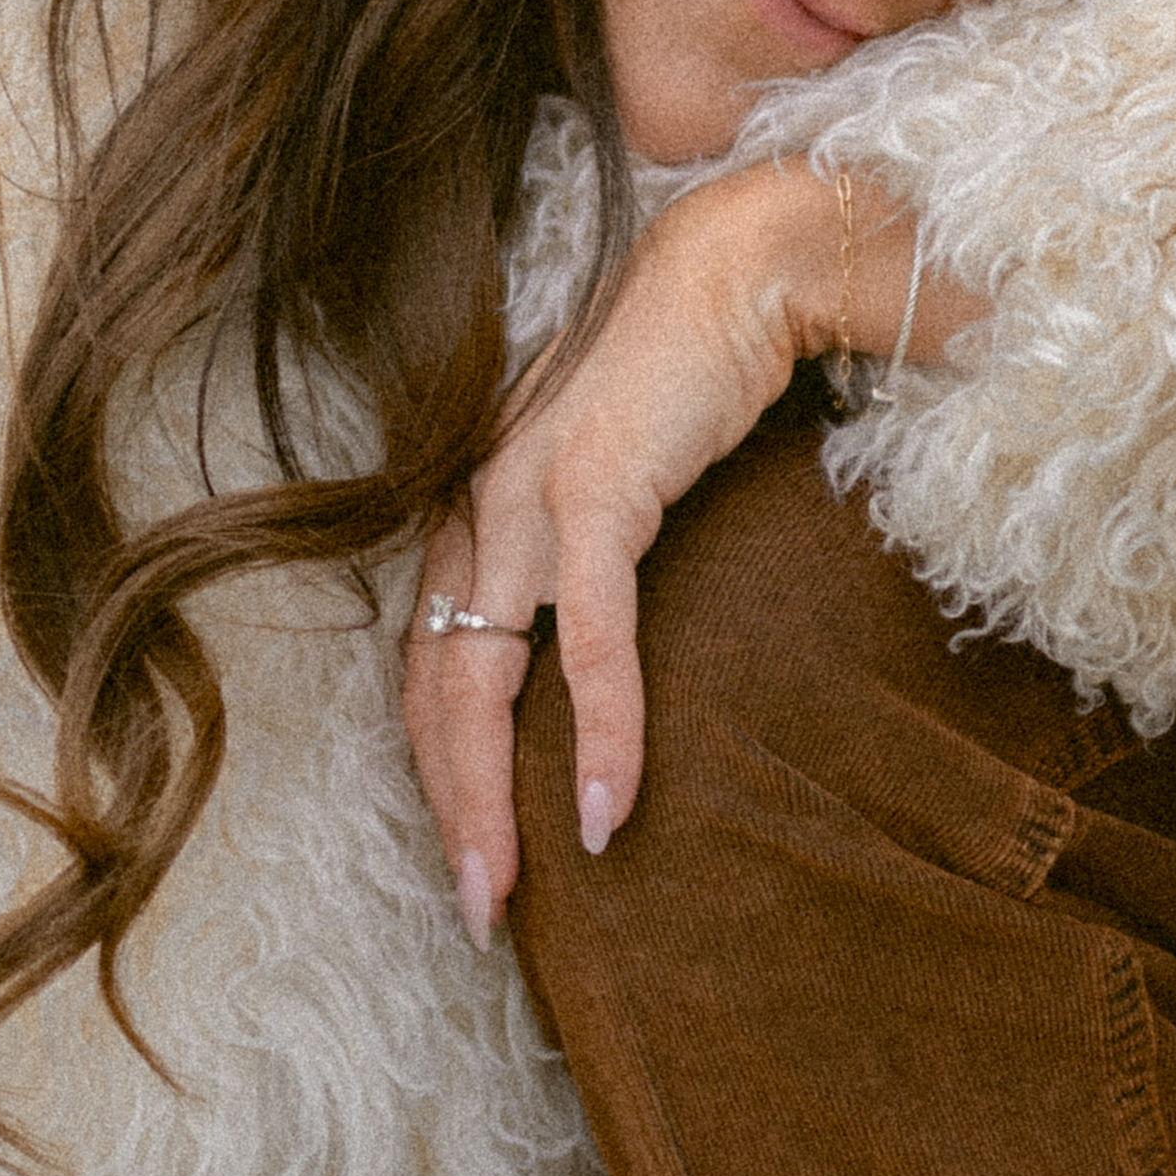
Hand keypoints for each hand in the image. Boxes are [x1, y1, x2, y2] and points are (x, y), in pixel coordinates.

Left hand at [399, 162, 950, 938]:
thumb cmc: (691, 371)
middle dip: (449, 811)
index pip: (429, 661)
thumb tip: (602, 663)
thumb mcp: (618, 478)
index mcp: (474, 507)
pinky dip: (601, 731)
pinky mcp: (597, 489)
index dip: (438, 768)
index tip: (477, 859)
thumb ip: (589, 558)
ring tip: (514, 889)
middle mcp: (476, 503)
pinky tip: (613, 808)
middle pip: (433, 687)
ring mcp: (527, 495)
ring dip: (492, 798)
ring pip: (479, 677)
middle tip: (479, 912)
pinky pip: (589, 640)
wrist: (746, 264)